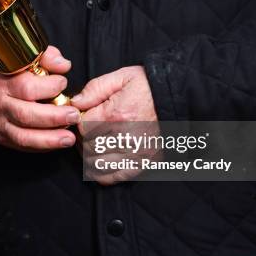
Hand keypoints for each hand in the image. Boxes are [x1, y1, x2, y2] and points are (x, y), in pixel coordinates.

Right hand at [0, 45, 80, 151]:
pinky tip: (59, 143)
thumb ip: (47, 57)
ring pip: (23, 135)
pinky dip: (43, 146)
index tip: (63, 83)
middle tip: (74, 115)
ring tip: (69, 138)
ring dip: (49, 138)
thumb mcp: (26, 58)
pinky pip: (24, 145)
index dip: (48, 86)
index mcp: (4, 79)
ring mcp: (0, 122)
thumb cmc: (14, 73)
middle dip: (53, 117)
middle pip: (25, 114)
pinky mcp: (4, 137)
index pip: (26, 86)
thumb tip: (63, 65)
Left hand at [73, 66, 159, 184]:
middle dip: (82, 138)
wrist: (179, 99)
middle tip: (89, 128)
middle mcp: (124, 139)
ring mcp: (133, 155)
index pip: (82, 127)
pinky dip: (100, 171)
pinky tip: (101, 158)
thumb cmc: (150, 87)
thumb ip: (95, 89)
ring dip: (89, 154)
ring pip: (94, 164)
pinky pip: (110, 177)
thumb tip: (75, 103)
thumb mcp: (122, 78)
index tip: (85, 115)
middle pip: (87, 147)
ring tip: (94, 142)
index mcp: (116, 116)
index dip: (79, 121)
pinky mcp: (141, 164)